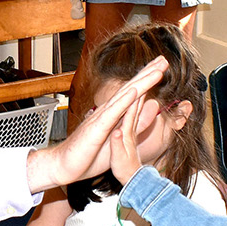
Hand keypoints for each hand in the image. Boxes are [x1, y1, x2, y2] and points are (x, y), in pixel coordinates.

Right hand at [34, 57, 168, 188]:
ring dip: (141, 82)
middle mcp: (107, 111)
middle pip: (130, 89)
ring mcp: (101, 118)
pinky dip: (124, 100)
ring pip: (124, 96)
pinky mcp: (96, 128)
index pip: (133, 93)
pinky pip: (112, 113)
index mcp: (113, 115)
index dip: (147, 79)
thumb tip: (151, 111)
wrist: (63, 165)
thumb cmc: (88, 155)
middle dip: (147, 73)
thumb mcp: (120, 139)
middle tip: (163, 59)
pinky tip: (134, 90)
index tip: (160, 67)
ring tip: (157, 70)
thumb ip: (136, 124)